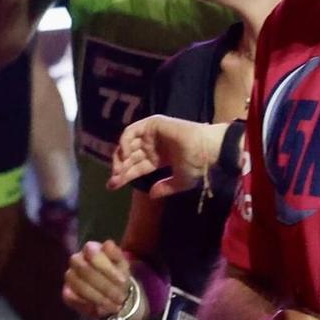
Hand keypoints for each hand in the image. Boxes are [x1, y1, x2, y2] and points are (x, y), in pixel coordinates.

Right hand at [61, 239, 135, 319]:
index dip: (107, 268)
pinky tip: (101, 308)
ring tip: (114, 305)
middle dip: (105, 286)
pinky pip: (72, 298)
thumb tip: (108, 245)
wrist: (115, 295)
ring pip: (78, 285)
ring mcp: (70, 275)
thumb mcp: (123, 266)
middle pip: (84, 269)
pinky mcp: (67, 292)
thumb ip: (117, 255)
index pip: (93, 253)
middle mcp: (77, 259)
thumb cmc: (118, 276)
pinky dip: (88, 304)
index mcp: (91, 248)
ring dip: (98, 297)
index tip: (123, 281)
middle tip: (120, 298)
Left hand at [108, 115, 230, 193]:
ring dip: (120, 157)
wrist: (206, 151)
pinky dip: (124, 142)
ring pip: (128, 145)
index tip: (112, 186)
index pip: (137, 167)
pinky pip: (131, 132)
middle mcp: (153, 146)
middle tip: (112, 182)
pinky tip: (124, 155)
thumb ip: (165, 188)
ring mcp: (152, 134)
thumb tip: (151, 194)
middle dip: (119, 169)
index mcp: (160, 158)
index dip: (124, 176)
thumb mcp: (180, 182)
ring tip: (118, 171)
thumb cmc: (197, 165)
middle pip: (130, 157)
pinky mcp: (152, 124)